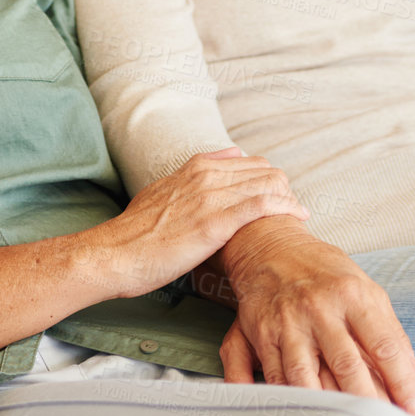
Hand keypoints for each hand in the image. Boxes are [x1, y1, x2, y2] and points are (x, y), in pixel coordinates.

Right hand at [88, 148, 305, 299]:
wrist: (116, 254)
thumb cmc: (136, 232)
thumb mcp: (161, 192)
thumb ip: (190, 177)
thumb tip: (220, 162)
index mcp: (192, 168)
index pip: (247, 161)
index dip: (267, 177)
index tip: (276, 195)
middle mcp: (204, 176)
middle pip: (264, 170)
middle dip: (284, 188)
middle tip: (292, 208)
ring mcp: (210, 197)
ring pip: (268, 183)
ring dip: (289, 197)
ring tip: (298, 215)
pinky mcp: (215, 222)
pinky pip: (262, 205)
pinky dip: (285, 207)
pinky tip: (298, 217)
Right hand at [217, 216, 414, 415]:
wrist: (270, 247)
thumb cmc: (326, 273)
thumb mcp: (366, 291)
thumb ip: (392, 334)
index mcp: (353, 296)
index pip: (385, 346)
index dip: (404, 383)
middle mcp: (319, 308)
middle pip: (347, 364)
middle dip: (370, 402)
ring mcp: (287, 322)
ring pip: (304, 375)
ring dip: (326, 407)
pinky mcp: (260, 333)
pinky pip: (273, 375)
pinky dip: (289, 400)